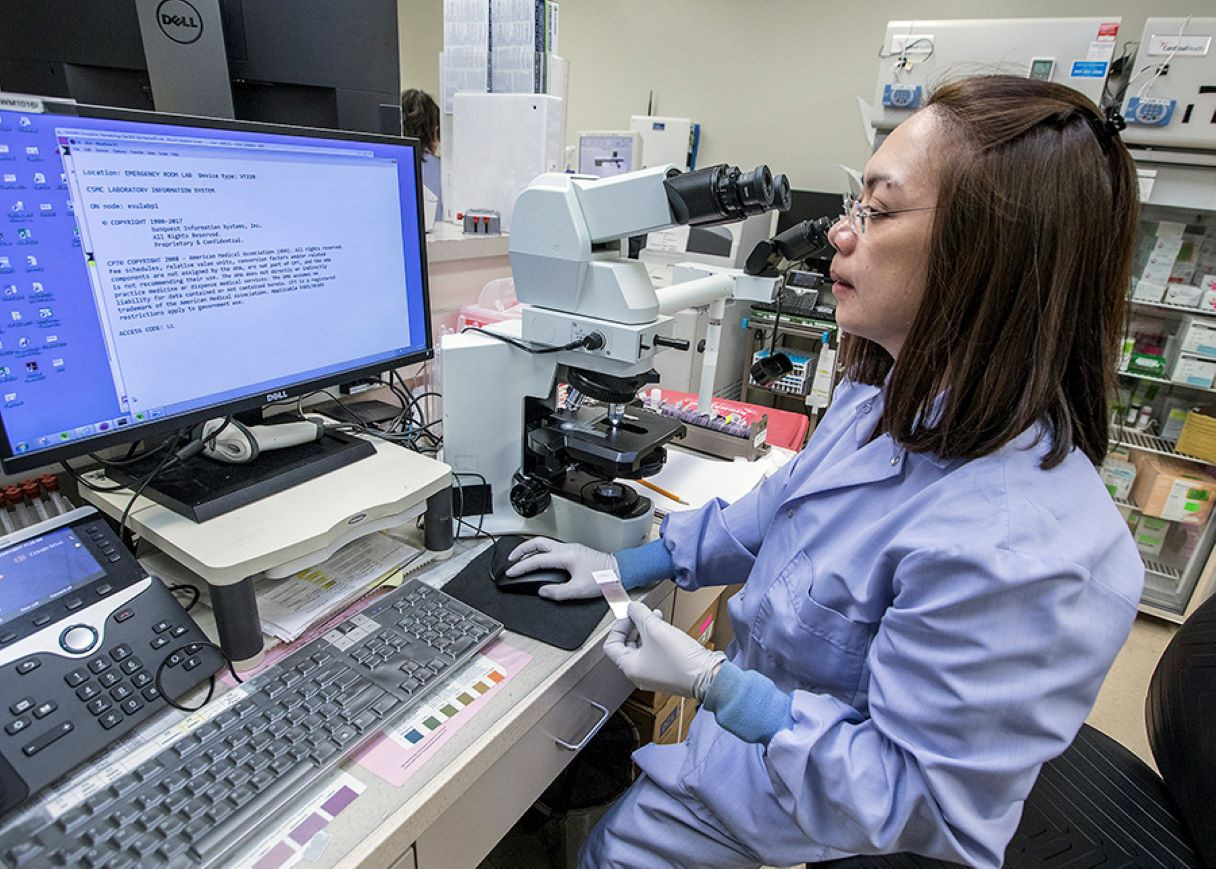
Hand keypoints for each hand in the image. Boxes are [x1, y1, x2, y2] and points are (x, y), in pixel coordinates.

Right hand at [504, 538, 615, 600]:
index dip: (520, 567)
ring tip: (521, 559)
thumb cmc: (604, 579)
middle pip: (537, 543)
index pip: (536, 560)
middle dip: (520, 550)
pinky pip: (552, 548)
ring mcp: (571, 548)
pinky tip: (539, 560)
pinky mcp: (575, 551)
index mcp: (565, 556)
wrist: (620, 572)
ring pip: (544, 543)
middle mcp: (567, 548)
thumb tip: (543, 591)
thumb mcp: (578, 590)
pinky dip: (540, 552)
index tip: (511, 572)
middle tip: (511, 560)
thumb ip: (558, 592)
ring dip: (530, 550)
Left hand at [603, 601, 725, 700]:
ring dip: (647, 630)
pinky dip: (657, 639)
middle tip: (641, 615)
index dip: (618, 627)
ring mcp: (653, 675)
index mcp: (630, 667)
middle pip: (626, 646)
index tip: (628, 615)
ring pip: (642, 648)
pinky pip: (655, 653)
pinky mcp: (667, 673)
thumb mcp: (655, 629)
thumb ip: (639, 614)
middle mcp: (639, 674)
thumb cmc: (680, 660)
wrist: (707, 676)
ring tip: (656, 617)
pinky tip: (666, 629)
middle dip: (634, 626)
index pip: (611, 645)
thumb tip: (632, 607)